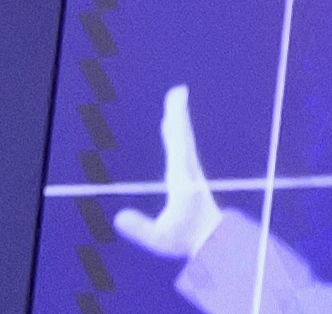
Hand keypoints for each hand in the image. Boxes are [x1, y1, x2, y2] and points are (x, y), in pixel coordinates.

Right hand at [114, 85, 223, 258]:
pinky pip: (181, 146)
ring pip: (183, 139)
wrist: (212, 239)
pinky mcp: (188, 174)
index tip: (173, 112)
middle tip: (179, 91)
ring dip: (178, 119)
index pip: (177, 149)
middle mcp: (188, 171)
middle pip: (182, 137)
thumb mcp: (160, 238)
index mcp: (182, 180)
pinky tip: (172, 125)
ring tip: (175, 100)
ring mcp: (190, 171)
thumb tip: (119, 216)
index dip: (175, 130)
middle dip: (178, 114)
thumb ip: (139, 228)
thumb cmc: (185, 239)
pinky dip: (176, 132)